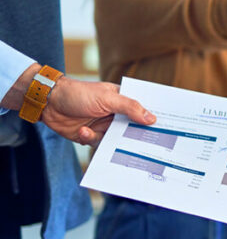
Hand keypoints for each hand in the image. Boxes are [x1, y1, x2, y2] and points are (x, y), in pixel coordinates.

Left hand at [40, 76, 155, 145]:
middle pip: (132, 129)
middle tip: (141, 144)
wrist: (48, 102)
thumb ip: (130, 107)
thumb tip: (152, 118)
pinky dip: (89, 138)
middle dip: (133, 136)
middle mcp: (115, 114)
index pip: (143, 111)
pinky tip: (82, 131)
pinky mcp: (91, 135)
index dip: (153, 119)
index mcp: (122, 101)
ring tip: (91, 131)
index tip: (165, 128)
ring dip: (104, 137)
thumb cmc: (78, 93)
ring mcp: (103, 126)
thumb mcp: (107, 98)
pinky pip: (98, 144)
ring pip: (116, 140)